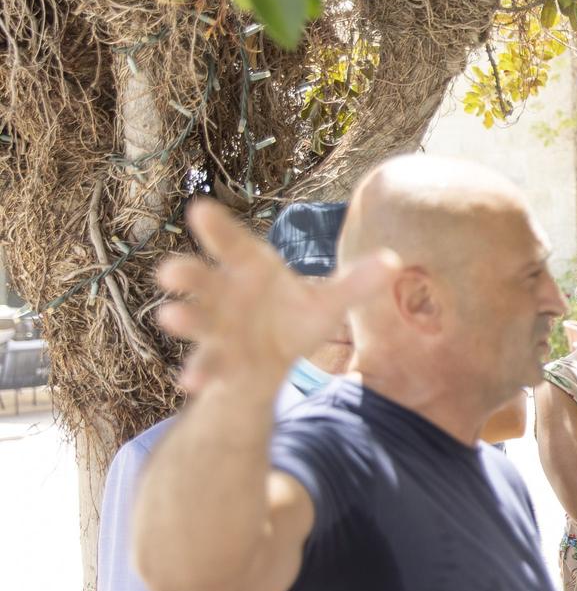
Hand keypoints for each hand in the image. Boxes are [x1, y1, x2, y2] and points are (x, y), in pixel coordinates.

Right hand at [155, 198, 393, 393]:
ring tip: (168, 318)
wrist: (269, 360)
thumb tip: (394, 261)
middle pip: (203, 280)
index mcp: (251, 268)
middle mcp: (225, 293)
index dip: (218, 228)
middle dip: (187, 275)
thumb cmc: (292, 317)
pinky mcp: (217, 361)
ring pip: (195, 320)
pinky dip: (199, 373)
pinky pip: (206, 365)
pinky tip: (191, 382)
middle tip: (169, 271)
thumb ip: (355, 284)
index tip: (199, 208)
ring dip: (183, 319)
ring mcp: (216, 327)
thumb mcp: (326, 303)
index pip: (235, 244)